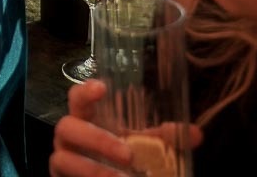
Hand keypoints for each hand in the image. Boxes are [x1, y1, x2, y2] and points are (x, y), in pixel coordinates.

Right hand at [50, 80, 201, 176]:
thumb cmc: (121, 159)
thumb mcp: (142, 147)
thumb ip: (163, 139)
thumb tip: (194, 133)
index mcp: (87, 119)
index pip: (77, 97)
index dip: (85, 91)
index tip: (103, 87)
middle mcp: (70, 137)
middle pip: (66, 126)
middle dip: (97, 140)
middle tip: (128, 154)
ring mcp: (62, 160)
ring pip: (63, 159)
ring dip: (94, 170)